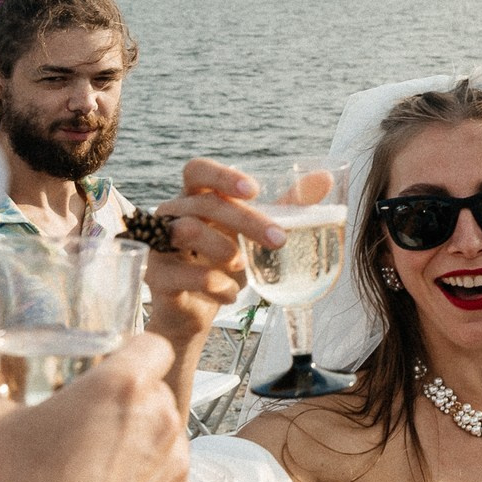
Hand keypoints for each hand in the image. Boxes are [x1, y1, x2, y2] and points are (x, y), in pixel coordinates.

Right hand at [0, 339, 191, 481]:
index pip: (151, 345)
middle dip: (124, 404)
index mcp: (121, 387)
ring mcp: (177, 467)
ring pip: (163, 439)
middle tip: (80, 426)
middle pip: (154, 395)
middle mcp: (162, 420)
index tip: (103, 368)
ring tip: (86, 473)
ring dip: (135, 446)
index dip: (129, 352)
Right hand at [144, 158, 281, 346]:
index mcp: (196, 196)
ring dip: (224, 249)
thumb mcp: (257, 232)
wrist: (199, 311)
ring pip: (187, 231)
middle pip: (204, 204)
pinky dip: (214, 285)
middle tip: (278, 240)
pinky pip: (181, 274)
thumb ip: (288, 206)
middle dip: (246, 221)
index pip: (197, 170)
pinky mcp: (156, 276)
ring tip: (242, 266)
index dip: (222, 176)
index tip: (254, 190)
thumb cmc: (227, 261)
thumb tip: (325, 179)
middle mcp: (173, 214)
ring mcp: (160, 244)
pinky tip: (230, 295)